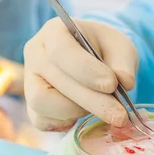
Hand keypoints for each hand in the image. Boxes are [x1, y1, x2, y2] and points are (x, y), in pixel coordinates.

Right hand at [24, 18, 138, 131]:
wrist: (94, 62)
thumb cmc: (105, 50)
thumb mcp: (120, 48)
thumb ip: (123, 63)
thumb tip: (124, 82)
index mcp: (53, 32)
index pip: (61, 50)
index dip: (86, 70)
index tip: (112, 85)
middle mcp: (35, 55)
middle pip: (55, 81)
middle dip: (92, 100)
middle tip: (120, 115)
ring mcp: (29, 81)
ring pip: (42, 103)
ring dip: (77, 111)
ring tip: (101, 108)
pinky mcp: (31, 106)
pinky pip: (42, 121)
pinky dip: (66, 123)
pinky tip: (85, 115)